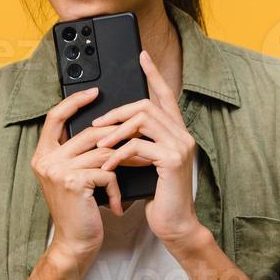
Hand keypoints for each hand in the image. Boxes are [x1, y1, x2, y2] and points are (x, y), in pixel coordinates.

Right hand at [31, 86, 128, 266]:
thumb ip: (80, 153)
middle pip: (88, 132)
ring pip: (103, 151)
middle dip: (118, 135)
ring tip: (140, 167)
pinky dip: (117, 187)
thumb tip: (107, 127)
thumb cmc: (80, 211)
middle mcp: (46, 160)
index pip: (55, 116)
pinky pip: (107, 172)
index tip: (96, 91)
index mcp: (43, 155)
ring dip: (125, 160)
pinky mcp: (74, 182)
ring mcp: (58, 170)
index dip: (75, 101)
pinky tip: (117, 203)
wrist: (75, 244)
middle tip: (140, 136)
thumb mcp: (75, 177)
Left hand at [89, 49, 206, 252]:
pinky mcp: (172, 160)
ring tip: (100, 145)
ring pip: (143, 119)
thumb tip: (113, 130)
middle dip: (118, 111)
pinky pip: (139, 144)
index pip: (165, 95)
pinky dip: (119, 153)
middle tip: (97, 124)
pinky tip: (109, 164)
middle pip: (148, 104)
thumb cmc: (158, 196)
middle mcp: (182, 134)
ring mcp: (180, 145)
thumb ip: (137, 144)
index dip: (153, 74)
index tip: (141, 55)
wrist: (174, 224)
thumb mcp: (145, 164)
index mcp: (176, 132)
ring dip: (115, 130)